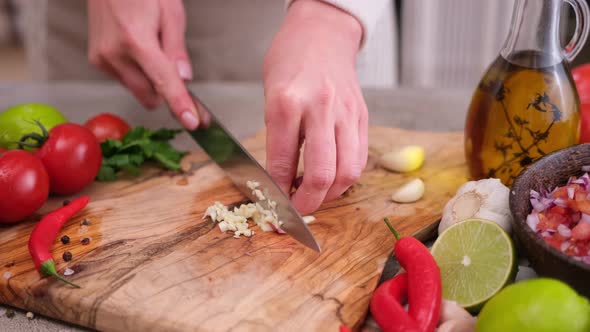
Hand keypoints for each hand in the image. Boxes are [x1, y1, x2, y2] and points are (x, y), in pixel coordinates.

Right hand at [87, 0, 198, 128]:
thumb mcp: (171, 12)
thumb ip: (176, 49)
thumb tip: (184, 78)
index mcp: (136, 40)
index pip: (163, 82)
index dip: (179, 104)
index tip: (192, 122)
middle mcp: (115, 53)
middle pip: (150, 95)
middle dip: (167, 92)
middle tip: (181, 78)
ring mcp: (102, 58)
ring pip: (138, 90)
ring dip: (150, 80)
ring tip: (151, 48)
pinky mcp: (97, 60)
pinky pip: (125, 79)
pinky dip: (137, 72)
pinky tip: (137, 49)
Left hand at [263, 0, 367, 213]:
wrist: (322, 33)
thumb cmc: (290, 62)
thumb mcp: (269, 96)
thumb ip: (277, 139)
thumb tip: (279, 182)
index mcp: (287, 103)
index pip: (282, 163)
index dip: (277, 195)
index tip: (274, 210)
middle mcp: (320, 108)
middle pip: (322, 174)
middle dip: (307, 204)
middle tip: (296, 213)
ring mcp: (346, 112)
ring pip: (348, 171)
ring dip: (331, 195)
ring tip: (315, 197)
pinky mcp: (362, 116)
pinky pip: (359, 157)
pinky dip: (346, 177)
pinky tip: (332, 179)